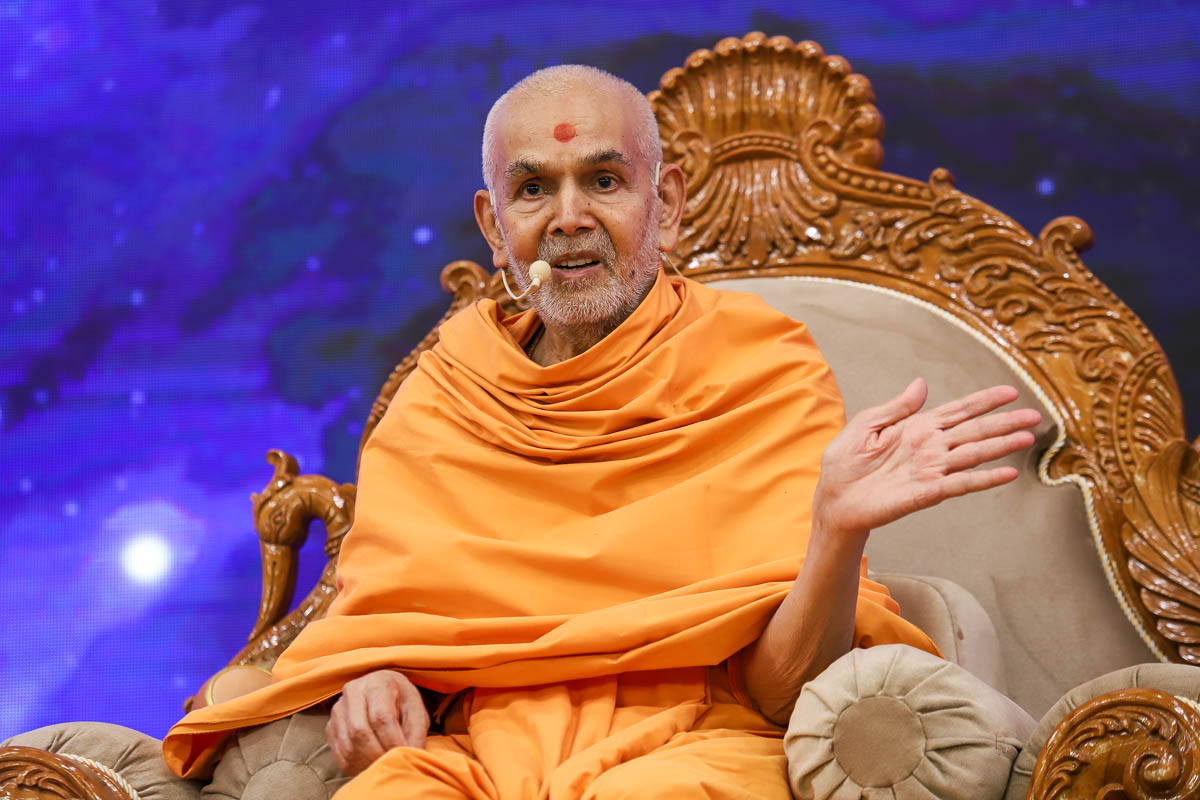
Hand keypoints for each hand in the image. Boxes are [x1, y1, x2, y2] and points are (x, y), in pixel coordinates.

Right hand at [325, 669, 429, 775]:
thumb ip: (416, 730)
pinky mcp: (330, 726)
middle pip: (360, 731)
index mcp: (378, 683)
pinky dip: (355, 765)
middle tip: (392, 764)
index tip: (403, 755)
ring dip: (367, 762)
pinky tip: (369, 764)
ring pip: (348, 745)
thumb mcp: (415, 709)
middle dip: (378, 754)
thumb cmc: (401, 701)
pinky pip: (339, 753)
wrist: (382, 692)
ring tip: (383, 765)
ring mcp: (338, 709)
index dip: (392, 741)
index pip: (381, 717)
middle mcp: (353, 692)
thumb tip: (412, 753)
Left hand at [814, 378, 1041, 538]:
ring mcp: (931, 470)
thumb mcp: (866, 425)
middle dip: (1005, 422)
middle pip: (974, 430)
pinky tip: (1007, 473)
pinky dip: (983, 479)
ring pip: (973, 454)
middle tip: (1036, 415)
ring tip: (1028, 438)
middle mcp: (930, 448)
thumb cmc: (846, 463)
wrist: (833, 499)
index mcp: (917, 428)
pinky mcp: (926, 492)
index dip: (983, 401)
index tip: (1011, 392)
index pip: (958, 411)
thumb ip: (896, 407)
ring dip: (1000, 446)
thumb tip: (921, 383)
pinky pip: (960, 484)